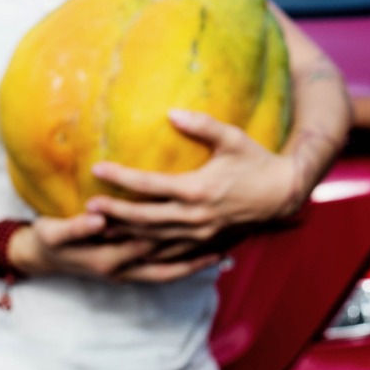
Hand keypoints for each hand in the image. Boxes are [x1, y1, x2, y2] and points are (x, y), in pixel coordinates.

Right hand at [21, 212, 222, 283]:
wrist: (40, 258)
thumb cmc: (48, 239)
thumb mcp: (55, 232)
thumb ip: (77, 226)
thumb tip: (99, 217)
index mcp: (109, 258)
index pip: (149, 242)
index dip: (173, 229)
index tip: (196, 213)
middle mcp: (124, 270)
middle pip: (167, 257)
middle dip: (193, 247)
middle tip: (223, 231)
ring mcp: (128, 275)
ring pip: (170, 270)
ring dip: (194, 262)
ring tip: (224, 250)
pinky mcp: (130, 273)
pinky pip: (164, 273)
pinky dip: (183, 268)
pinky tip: (202, 260)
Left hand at [83, 109, 303, 241]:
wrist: (283, 195)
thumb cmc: (257, 161)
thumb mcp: (233, 138)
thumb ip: (202, 125)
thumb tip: (171, 113)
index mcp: (198, 189)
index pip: (150, 184)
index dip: (121, 177)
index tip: (96, 169)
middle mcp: (195, 216)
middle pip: (144, 218)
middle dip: (113, 213)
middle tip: (86, 207)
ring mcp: (200, 235)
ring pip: (154, 241)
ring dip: (125, 237)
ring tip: (98, 231)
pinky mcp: (206, 245)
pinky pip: (171, 256)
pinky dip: (148, 255)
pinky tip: (130, 251)